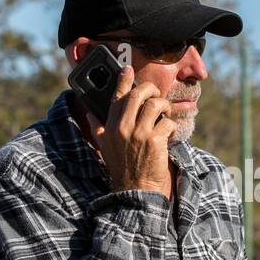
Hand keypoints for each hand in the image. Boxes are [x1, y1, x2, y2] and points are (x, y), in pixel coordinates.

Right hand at [83, 67, 173, 199]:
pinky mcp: (155, 140)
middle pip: (138, 94)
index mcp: (110, 126)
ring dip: (164, 106)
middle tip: (156, 96)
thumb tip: (88, 114)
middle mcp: (122, 127)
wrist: (135, 191)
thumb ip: (97, 128)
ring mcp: (139, 133)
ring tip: (165, 114)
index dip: (123, 80)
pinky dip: (170, 126)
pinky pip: (167, 122)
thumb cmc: (121, 168)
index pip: (117, 96)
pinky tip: (168, 134)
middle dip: (151, 90)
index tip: (127, 69)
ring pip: (155, 104)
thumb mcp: (103, 147)